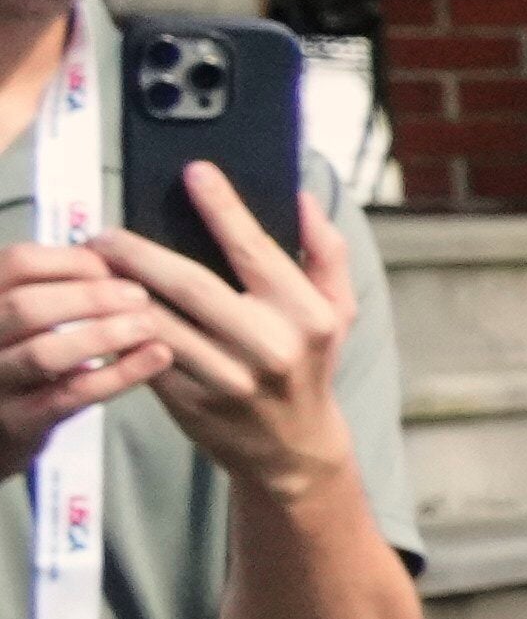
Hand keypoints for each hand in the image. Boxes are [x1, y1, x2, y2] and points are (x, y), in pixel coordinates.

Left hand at [0, 176, 354, 490]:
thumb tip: (301, 197)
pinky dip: (121, 325)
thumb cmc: (308, 365)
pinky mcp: (192, 401)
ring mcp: (228, 377)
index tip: (194, 171)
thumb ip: (326, 253)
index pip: (256, 250)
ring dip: (118, 288)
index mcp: (308, 315)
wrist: (292, 447)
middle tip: (105, 234)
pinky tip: (106, 307)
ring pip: (157, 319)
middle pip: (188, 282)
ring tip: (96, 266)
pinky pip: (145, 352)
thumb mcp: (337, 312)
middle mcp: (269, 346)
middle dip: (138, 251)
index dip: (222, 207)